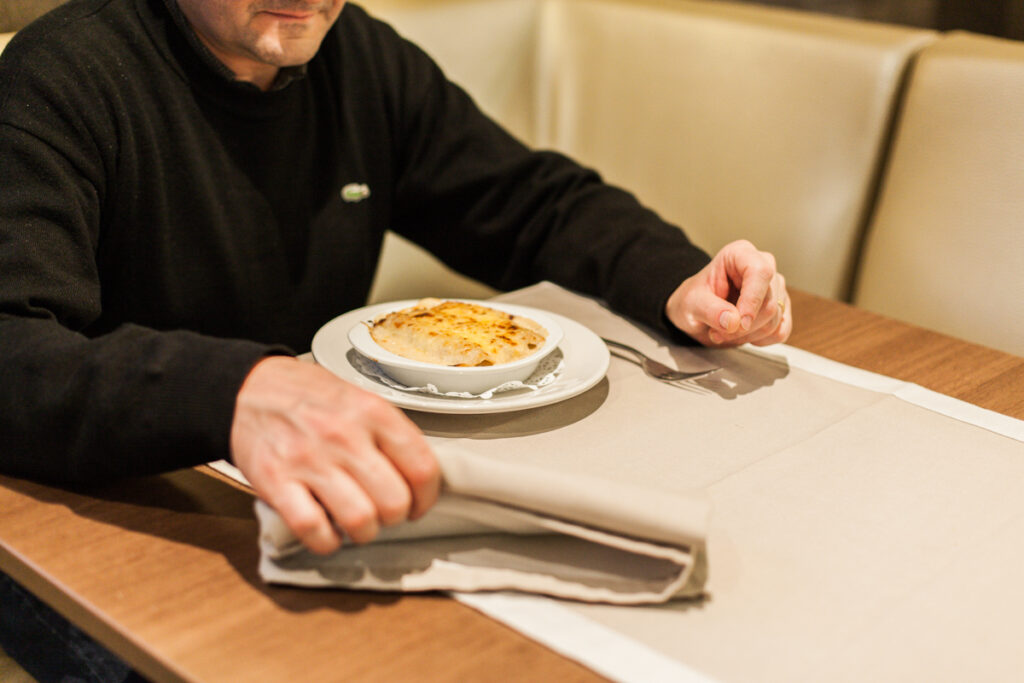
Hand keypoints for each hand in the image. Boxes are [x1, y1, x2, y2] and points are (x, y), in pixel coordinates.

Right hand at [230, 356, 439, 554]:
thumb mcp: (359, 399)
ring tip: (357, 523)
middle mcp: (344, 435)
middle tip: (383, 512)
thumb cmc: (310, 398)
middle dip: (394, 517)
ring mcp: (308, 459)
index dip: (427, 497)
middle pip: (394, 502)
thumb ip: (389, 434)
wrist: (249, 389)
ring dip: (363, 533)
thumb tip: (419, 478)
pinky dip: (325, 541)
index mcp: (372, 412)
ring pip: (360, 521)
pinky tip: (326, 531)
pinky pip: (313, 529)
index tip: (417, 504)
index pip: (422, 468)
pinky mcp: (275, 481)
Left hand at [665, 239, 791, 346]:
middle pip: (769, 302)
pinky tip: (741, 335)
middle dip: (742, 326)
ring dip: (746, 335)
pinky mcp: (781, 309)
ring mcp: (776, 288)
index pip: (760, 272)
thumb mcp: (690, 303)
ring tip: (722, 331)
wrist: (696, 311)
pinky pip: (780, 331)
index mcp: (740, 254)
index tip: (740, 322)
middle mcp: (763, 266)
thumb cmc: (694, 299)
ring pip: (774, 319)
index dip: (752, 299)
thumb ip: (709, 310)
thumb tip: (732, 321)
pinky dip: (759, 340)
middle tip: (716, 332)